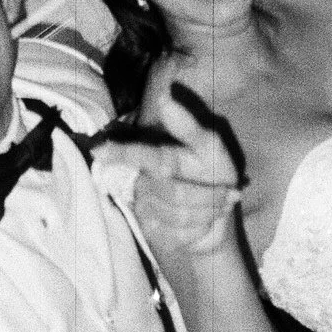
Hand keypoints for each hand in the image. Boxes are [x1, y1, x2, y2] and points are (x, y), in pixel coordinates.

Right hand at [94, 83, 241, 254]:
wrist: (219, 211)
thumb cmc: (213, 170)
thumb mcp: (209, 145)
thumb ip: (187, 126)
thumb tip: (165, 97)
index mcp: (156, 155)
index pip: (138, 155)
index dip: (119, 152)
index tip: (99, 150)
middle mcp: (144, 180)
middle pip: (174, 192)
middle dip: (210, 195)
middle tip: (232, 192)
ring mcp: (144, 208)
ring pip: (179, 215)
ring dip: (209, 211)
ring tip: (220, 204)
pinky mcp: (152, 232)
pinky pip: (179, 234)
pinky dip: (202, 227)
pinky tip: (206, 220)